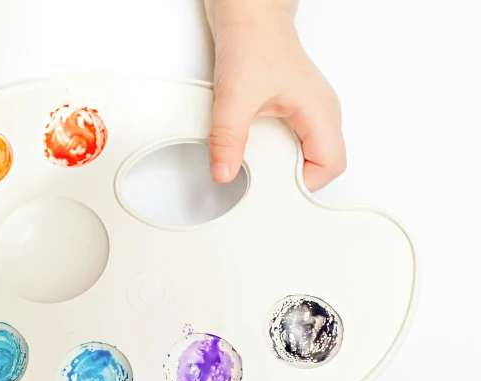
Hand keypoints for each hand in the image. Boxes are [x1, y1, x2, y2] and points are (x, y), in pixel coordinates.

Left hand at [205, 1, 345, 190]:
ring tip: (255, 164)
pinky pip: (288, 144)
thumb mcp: (236, 95)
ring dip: (278, 166)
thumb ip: (227, 137)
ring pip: (303, 156)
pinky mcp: (290, 111)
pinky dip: (270, 153)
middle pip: (319, 166)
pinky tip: (250, 150)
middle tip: (262, 182)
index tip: (277, 191)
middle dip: (289, 180)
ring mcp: (307, 113)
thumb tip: (223, 170)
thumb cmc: (255, 41)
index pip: (331, 166)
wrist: (248, 16)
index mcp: (321, 113)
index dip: (306, 185)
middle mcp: (320, 115)